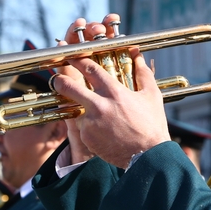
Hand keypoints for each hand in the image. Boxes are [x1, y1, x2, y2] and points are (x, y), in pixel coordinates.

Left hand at [53, 15, 169, 167]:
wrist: (147, 156)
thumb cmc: (152, 124)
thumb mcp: (151, 95)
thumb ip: (142, 72)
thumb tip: (136, 53)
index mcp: (113, 92)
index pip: (89, 68)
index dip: (77, 59)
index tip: (70, 55)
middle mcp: (98, 105)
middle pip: (69, 87)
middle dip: (60, 80)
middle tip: (58, 79)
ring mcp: (90, 122)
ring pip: (75, 109)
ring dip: (81, 109)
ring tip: (96, 116)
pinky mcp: (87, 137)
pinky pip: (83, 127)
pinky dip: (90, 127)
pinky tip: (104, 131)